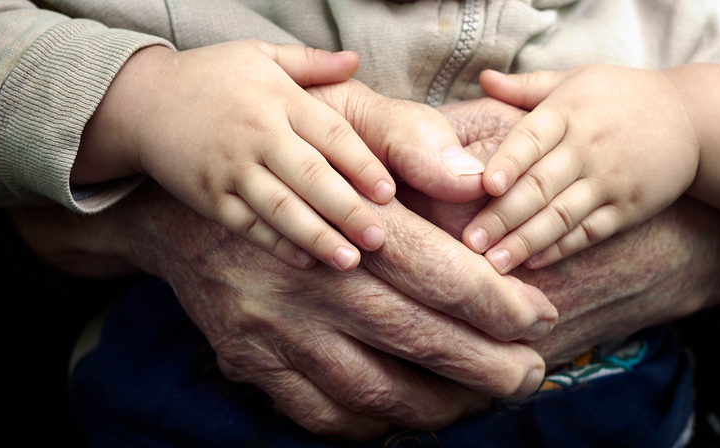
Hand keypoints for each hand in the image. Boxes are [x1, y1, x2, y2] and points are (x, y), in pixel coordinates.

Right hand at [18, 91, 557, 439]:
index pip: (440, 274)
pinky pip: (323, 416)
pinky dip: (375, 425)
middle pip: (419, 341)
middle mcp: (310, 284)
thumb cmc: (285, 165)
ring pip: (377, 393)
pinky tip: (408, 413)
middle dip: (490, 367)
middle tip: (531, 373)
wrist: (178, 210)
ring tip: (483, 399)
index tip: (540, 317)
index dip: (501, 303)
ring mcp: (277, 332)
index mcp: (342, 223)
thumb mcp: (344, 123)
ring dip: (443, 407)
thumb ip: (413, 145)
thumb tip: (478, 186)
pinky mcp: (252, 363)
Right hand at [75, 41, 395, 271]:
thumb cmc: (210, 77)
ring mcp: (231, 170)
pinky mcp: (209, 197)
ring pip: (281, 208)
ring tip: (349, 260)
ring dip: (317, 236)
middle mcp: (257, 135)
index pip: (329, 134)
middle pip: (310, 177)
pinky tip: (305, 262)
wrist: (138, 101)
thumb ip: (311, 62)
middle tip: (381, 238)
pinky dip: (276, 245)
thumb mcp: (259, 55)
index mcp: (277, 99)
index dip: (361, 164)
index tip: (389, 192)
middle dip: (347, 210)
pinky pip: (248, 225)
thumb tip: (356, 60)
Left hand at [432, 97, 719, 367]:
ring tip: (494, 265)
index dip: (509, 161)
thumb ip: (527, 87)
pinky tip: (533, 263)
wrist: (694, 120)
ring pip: (562, 215)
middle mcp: (589, 146)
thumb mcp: (577, 79)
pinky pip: (590, 232)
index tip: (484, 186)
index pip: (532, 137)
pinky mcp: (629, 208)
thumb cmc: (621, 96)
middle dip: (503, 216)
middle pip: (541, 185)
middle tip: (469, 242)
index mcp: (569, 110)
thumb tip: (482, 79)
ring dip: (526, 241)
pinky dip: (562, 249)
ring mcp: (611, 180)